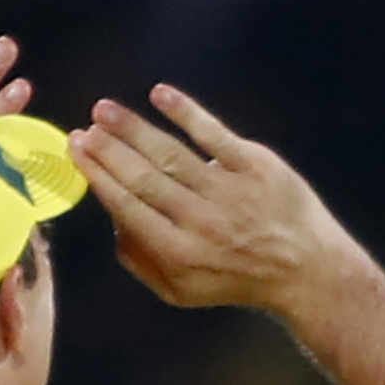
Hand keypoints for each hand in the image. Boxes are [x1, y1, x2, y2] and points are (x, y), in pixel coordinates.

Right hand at [70, 87, 365, 314]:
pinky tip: (160, 94)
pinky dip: (186, 111)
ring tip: (105, 109)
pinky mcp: (256, 167)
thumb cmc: (237, 278)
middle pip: (142, 177)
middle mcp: (200, 222)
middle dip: (107, 150)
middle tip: (85, 129)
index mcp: (177, 252)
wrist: (307, 270)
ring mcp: (229, 192)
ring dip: (133, 127)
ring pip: (170, 153)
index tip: (77, 151)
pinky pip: (214, 134)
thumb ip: (141, 261)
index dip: (97, 175)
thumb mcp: (182, 290)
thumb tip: (112, 220)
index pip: (127, 205)